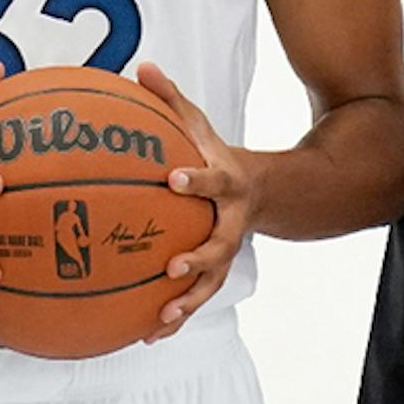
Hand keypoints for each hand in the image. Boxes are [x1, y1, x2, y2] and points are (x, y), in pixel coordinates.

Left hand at [137, 62, 259, 341]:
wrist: (261, 191)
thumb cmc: (215, 153)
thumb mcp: (198, 124)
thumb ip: (170, 99)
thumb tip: (141, 68)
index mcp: (226, 183)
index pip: (212, 180)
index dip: (196, 180)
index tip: (172, 179)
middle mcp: (230, 222)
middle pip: (220, 244)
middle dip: (199, 258)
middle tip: (172, 266)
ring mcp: (226, 251)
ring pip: (211, 283)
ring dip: (188, 302)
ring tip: (163, 317)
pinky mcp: (215, 273)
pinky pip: (196, 300)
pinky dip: (174, 319)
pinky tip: (146, 335)